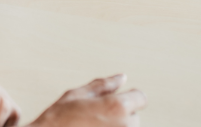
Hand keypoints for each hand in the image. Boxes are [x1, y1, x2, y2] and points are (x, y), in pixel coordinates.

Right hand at [28, 74, 145, 126]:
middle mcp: (125, 126)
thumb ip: (103, 85)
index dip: (129, 96)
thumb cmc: (59, 120)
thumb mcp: (78, 95)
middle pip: (135, 116)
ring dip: (117, 126)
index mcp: (117, 107)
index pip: (141, 98)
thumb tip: (121, 77)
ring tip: (93, 126)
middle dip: (120, 114)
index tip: (116, 101)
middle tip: (95, 117)